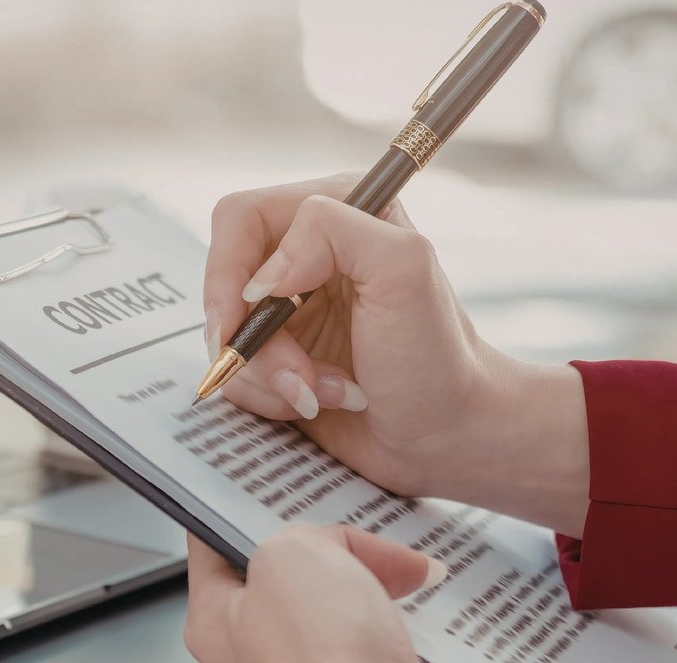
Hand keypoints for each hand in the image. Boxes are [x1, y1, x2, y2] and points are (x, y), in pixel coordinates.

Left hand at [183, 525, 444, 662]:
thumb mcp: (295, 553)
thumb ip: (304, 539)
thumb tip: (341, 553)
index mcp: (211, 626)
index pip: (212, 553)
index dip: (241, 518)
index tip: (262, 500)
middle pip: (281, 592)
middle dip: (328, 563)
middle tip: (367, 547)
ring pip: (328, 634)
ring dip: (368, 606)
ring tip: (406, 585)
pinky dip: (391, 650)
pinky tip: (416, 640)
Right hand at [202, 174, 592, 536]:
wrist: (449, 438)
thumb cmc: (438, 359)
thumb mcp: (403, 271)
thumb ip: (331, 232)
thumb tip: (261, 276)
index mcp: (339, 211)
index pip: (240, 218)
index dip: (227, 271)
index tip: (240, 323)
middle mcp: (310, 254)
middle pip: (227, 283)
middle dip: (257, 342)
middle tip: (303, 377)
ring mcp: (292, 310)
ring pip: (227, 336)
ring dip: (274, 376)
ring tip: (330, 391)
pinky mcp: (283, 357)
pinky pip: (239, 374)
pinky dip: (274, 397)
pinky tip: (323, 400)